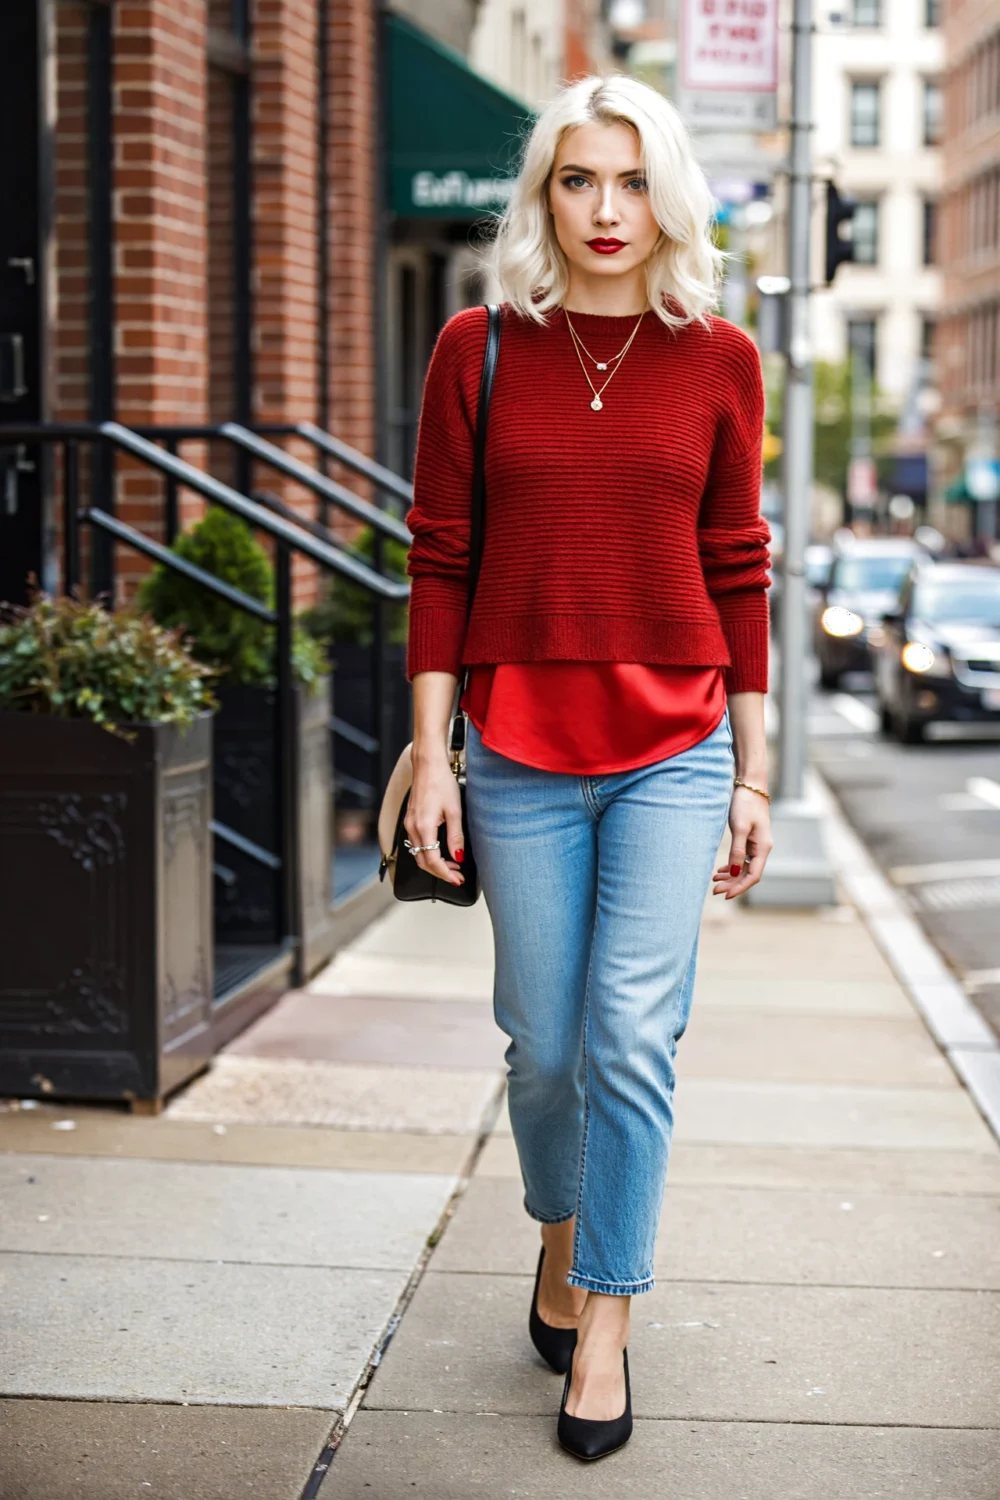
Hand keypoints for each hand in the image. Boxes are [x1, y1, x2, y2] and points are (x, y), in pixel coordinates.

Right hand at [404, 749, 465, 886]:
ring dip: (434, 863)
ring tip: (453, 865)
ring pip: (418, 853)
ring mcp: (409, 824)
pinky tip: (441, 850)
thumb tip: (458, 856)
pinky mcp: (410, 820)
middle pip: (422, 861)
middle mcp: (412, 828)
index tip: (457, 879)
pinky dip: (428, 852)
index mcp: (424, 827)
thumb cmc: (441, 782)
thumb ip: (455, 836)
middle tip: (457, 875)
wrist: (427, 764)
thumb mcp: (454, 811)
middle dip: (440, 872)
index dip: (445, 873)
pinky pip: (416, 843)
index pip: (432, 861)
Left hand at [713, 785, 772, 899]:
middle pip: (748, 873)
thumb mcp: (740, 827)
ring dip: (731, 876)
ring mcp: (756, 843)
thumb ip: (737, 850)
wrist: (750, 784)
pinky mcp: (750, 838)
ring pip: (744, 867)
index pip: (753, 876)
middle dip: (732, 884)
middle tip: (714, 890)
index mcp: (763, 847)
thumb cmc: (745, 803)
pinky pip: (742, 858)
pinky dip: (732, 865)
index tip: (725, 895)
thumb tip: (734, 872)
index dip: (739, 887)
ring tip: (714, 880)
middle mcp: (762, 848)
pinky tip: (721, 869)